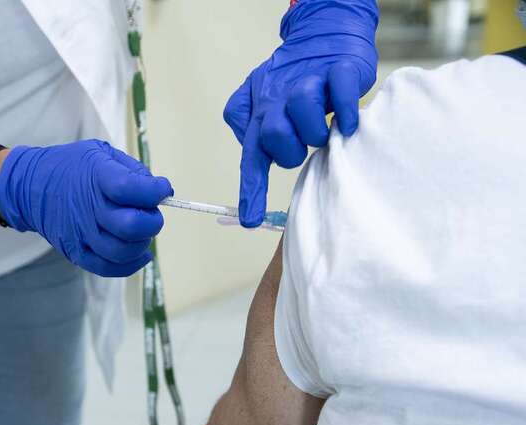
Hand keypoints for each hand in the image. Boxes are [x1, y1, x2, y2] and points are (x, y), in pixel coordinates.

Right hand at [0, 140, 172, 276]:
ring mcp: (80, 233)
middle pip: (130, 226)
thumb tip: (164, 192)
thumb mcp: (101, 154)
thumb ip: (133, 171)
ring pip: (122, 251)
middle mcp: (87, 207)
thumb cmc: (73, 168)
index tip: (162, 189)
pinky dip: (131, 264)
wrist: (30, 186)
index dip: (154, 191)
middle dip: (151, 220)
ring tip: (141, 230)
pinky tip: (140, 253)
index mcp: (96, 176)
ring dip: (141, 242)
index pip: (130, 189)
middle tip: (150, 212)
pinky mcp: (76, 252)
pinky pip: (108, 268)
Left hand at [224, 0, 377, 226]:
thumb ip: (247, 125)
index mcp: (262, 114)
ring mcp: (310, 84)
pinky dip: (344, 109)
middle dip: (290, 150)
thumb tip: (250, 150)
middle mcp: (281, 100)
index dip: (251, 190)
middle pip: (274, 135)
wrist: (323, 35)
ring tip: (325, 130)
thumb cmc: (292, 77)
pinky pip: (339, 91)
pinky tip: (347, 120)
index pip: (251, 156)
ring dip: (315, 130)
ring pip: (302, 110)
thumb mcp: (259, 99)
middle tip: (304, 145)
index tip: (249, 219)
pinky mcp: (339, 71)